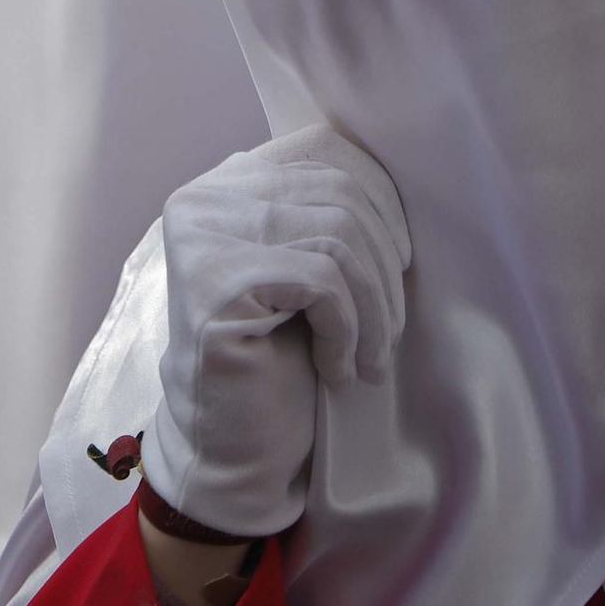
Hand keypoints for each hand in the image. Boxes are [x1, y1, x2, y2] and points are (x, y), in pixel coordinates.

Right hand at [142, 127, 409, 538]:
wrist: (232, 446)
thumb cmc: (276, 358)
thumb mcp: (303, 265)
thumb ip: (319, 212)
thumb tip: (387, 175)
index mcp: (224, 184)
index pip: (325, 159)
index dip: (381, 206)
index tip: (401, 264)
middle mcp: (204, 199)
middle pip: (339, 198)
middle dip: (385, 267)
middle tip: (390, 330)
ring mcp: (204, 237)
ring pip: (338, 239)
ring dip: (373, 309)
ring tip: (371, 359)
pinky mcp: (217, 282)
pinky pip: (322, 281)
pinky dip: (347, 331)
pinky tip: (338, 372)